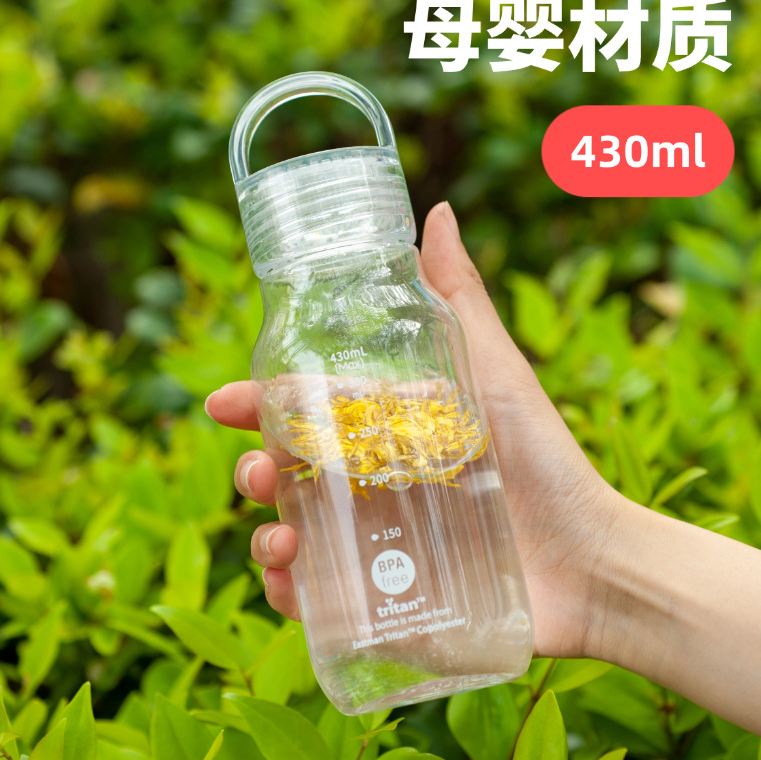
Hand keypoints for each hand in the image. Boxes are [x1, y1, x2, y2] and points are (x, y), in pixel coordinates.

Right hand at [206, 201, 624, 660]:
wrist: (589, 562)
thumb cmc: (545, 461)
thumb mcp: (495, 373)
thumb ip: (461, 298)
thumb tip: (438, 210)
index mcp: (388, 432)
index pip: (308, 412)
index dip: (261, 403)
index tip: (222, 402)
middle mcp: (373, 485)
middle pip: (290, 474)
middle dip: (256, 470)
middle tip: (258, 471)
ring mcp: (376, 546)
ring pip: (293, 536)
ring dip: (265, 535)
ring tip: (280, 538)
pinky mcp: (385, 601)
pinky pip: (319, 600)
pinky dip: (291, 594)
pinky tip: (292, 584)